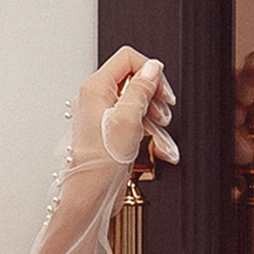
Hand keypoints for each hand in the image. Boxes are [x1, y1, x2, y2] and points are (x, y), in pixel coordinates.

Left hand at [75, 46, 178, 174]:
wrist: (90, 194)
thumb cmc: (100, 161)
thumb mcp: (128, 119)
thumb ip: (141, 89)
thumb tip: (152, 68)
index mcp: (96, 88)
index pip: (127, 59)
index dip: (150, 71)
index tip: (162, 91)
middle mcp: (97, 99)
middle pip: (135, 80)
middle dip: (155, 96)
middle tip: (163, 113)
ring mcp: (104, 116)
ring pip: (138, 104)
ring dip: (155, 118)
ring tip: (162, 135)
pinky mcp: (111, 133)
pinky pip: (135, 124)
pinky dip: (150, 134)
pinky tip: (161, 149)